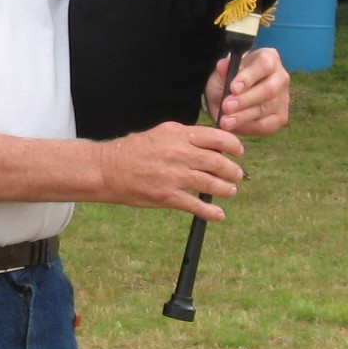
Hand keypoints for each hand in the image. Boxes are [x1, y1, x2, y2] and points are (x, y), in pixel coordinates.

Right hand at [96, 122, 244, 221]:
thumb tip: (212, 146)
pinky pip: (196, 205)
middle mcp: (179, 153)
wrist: (108, 169)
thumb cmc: (134, 150)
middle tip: (237, 175)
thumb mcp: (162, 134)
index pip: (217, 138)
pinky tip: (218, 215)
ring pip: (211, 184)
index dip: (234, 146)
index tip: (239, 152)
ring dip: (226, 189)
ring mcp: (174, 176)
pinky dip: (211, 212)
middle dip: (233, 171)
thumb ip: (186, 138)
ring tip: (230, 191)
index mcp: (179, 134)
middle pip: (218, 162)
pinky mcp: (167, 196)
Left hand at [207, 44, 291, 137]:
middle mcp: (280, 77)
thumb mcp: (221, 73)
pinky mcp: (281, 117)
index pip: (263, 65)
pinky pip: (267, 125)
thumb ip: (222, 71)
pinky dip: (249, 128)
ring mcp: (283, 98)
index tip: (233, 88)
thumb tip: (222, 65)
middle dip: (246, 100)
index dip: (249, 77)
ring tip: (225, 121)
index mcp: (269, 58)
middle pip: (269, 90)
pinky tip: (235, 127)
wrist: (230, 96)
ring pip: (266, 109)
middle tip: (227, 107)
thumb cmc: (228, 80)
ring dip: (244, 117)